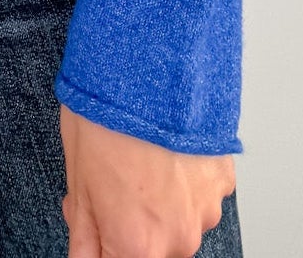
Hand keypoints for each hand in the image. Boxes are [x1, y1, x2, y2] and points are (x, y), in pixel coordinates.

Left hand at [60, 104, 234, 257]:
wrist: (151, 63)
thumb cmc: (109, 116)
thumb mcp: (78, 179)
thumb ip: (84, 233)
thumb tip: (83, 257)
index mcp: (138, 245)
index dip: (106, 241)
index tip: (100, 225)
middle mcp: (179, 238)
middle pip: (152, 247)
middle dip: (132, 224)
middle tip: (112, 181)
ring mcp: (206, 210)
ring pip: (179, 220)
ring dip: (161, 201)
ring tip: (139, 156)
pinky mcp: (225, 182)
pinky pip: (201, 193)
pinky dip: (185, 179)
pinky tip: (165, 149)